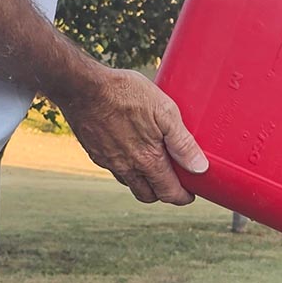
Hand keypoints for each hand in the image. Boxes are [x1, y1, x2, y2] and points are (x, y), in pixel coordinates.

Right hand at [60, 67, 207, 205]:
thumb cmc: (125, 93)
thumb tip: (200, 168)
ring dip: (144, 182)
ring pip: (130, 184)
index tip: (191, 193)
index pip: (169, 194)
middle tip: (174, 181)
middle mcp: (127, 167)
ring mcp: (108, 161)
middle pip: (149, 195)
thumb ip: (183, 142)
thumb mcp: (164, 111)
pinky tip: (131, 151)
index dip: (183, 197)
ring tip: (154, 165)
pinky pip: (114, 169)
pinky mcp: (94, 152)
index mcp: (148, 161)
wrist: (80, 85)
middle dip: (164, 193)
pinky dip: (127, 168)